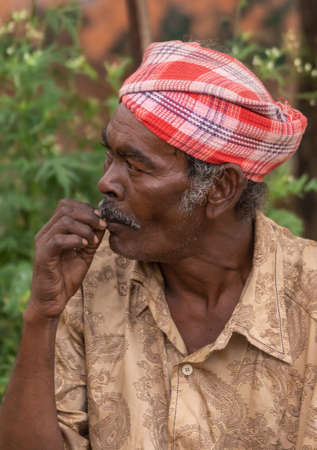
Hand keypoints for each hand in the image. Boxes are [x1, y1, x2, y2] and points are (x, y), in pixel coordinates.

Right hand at [25, 199, 105, 321]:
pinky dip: (75, 240)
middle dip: (88, 215)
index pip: (66, 205)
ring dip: (84, 228)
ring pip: (63, 222)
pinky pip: (58, 240)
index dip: (86, 208)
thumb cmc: (66, 278)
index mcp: (53, 230)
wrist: (52, 301)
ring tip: (94, 240)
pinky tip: (84, 246)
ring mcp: (43, 244)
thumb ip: (92, 238)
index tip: (102, 219)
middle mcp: (45, 233)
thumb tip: (104, 222)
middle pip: (65, 208)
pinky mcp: (43, 256)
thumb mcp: (84, 254)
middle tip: (102, 226)